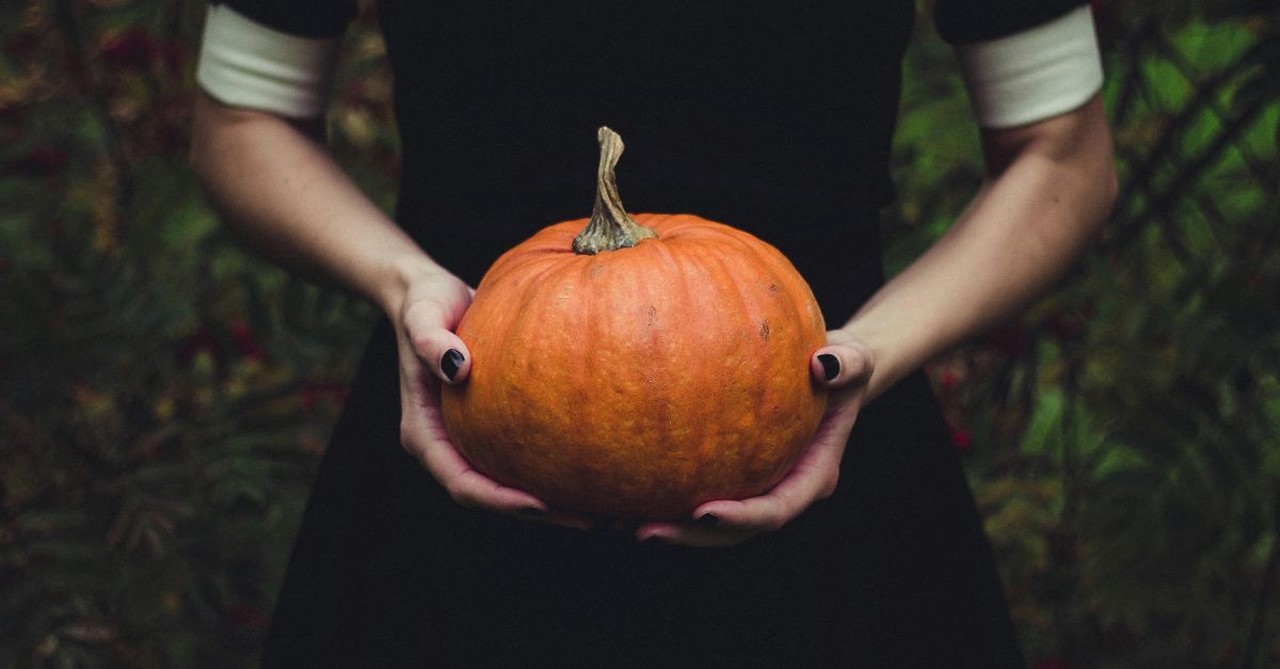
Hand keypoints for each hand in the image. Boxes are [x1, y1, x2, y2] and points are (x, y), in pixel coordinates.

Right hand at [394, 268, 589, 528]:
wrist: (432, 295)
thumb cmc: (425, 303)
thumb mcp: (422, 315)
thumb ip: (431, 340)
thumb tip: (458, 368)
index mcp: (425, 435)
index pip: (462, 483)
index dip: (499, 500)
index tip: (540, 504)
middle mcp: (449, 446)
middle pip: (493, 496)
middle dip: (540, 513)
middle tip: (592, 519)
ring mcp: (472, 439)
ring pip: (513, 484)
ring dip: (556, 500)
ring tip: (607, 506)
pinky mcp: (496, 427)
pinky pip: (527, 456)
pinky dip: (558, 467)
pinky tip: (599, 466)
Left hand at [634, 330, 873, 546]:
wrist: (828, 371)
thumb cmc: (841, 364)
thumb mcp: (855, 358)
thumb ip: (847, 364)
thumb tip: (824, 365)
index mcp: (811, 477)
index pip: (775, 510)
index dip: (741, 519)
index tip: (703, 513)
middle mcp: (779, 490)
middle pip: (733, 532)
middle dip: (690, 537)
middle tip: (644, 531)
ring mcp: (752, 486)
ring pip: (707, 522)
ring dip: (667, 526)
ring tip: (616, 522)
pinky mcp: (728, 474)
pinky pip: (691, 489)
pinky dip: (658, 494)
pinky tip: (616, 489)